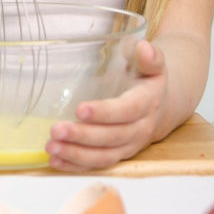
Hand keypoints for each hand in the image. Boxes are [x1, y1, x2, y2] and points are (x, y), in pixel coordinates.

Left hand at [44, 40, 168, 171]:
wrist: (161, 105)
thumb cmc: (147, 80)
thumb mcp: (153, 65)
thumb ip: (149, 57)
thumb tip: (143, 47)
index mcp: (147, 102)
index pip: (127, 111)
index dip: (104, 112)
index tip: (80, 110)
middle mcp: (140, 128)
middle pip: (111, 137)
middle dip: (82, 136)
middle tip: (56, 130)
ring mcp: (129, 146)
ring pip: (103, 156)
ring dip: (76, 154)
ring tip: (51, 147)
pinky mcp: (117, 155)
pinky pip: (97, 165)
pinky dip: (75, 166)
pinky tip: (55, 160)